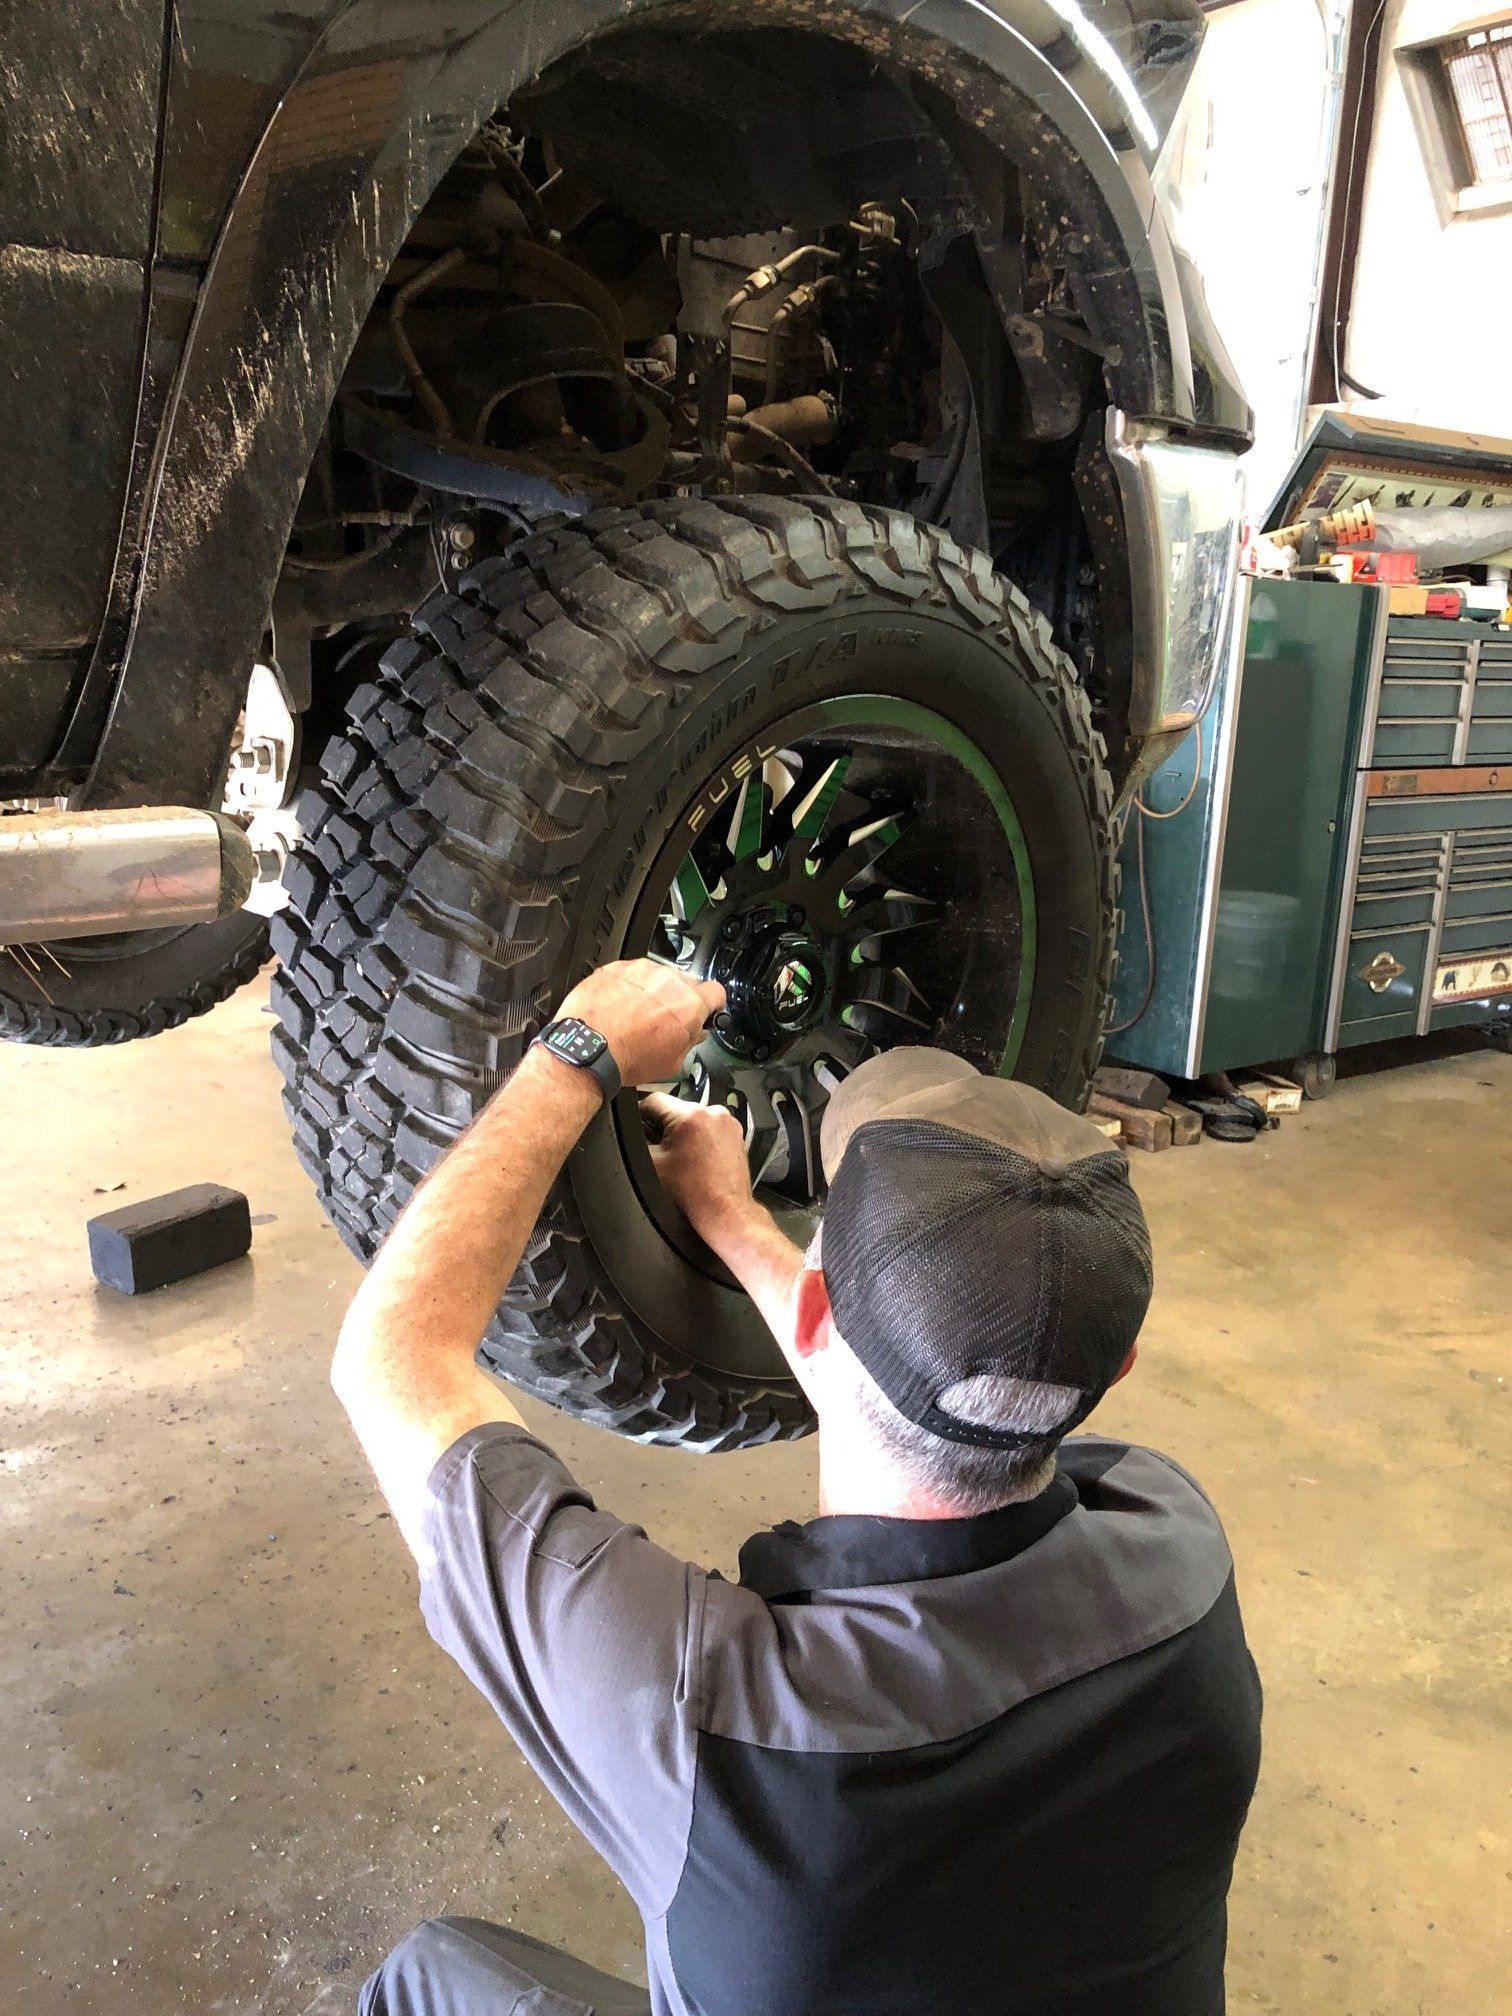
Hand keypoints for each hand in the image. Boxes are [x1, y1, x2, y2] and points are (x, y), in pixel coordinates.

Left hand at [555, 959, 724, 1087]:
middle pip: (686, 982)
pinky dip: (628, 986)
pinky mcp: (617, 967)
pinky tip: (619, 1007)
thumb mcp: (672, 1064)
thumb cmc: (626, 1058)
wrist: (588, 1049)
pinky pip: (630, 973)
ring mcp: (642, 970)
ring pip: (657, 976)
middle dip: (678, 998)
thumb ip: (691, 1043)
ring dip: (652, 991)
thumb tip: (695, 1035)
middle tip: (663, 1019)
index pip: (717, 992)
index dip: (712, 1003)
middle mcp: (668, 981)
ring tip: (635, 1015)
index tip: (705, 1008)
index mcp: (689, 1005)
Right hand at [641, 1090, 756, 1246]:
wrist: (724, 1210)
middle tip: (662, 1149)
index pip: (653, 1100)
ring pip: (693, 1117)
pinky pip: (710, 1126)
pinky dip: (701, 1137)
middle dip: (665, 1126)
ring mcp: (728, 1122)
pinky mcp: (736, 1132)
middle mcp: (713, 1112)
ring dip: (684, 1131)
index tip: (639, 1126)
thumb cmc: (692, 1194)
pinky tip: (698, 1158)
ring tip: (683, 1157)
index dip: (640, 1113)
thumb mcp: (652, 1164)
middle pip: (675, 1109)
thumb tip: (631, 1127)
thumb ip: (637, 1140)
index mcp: (690, 1115)